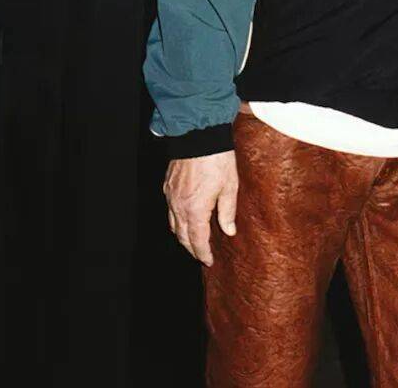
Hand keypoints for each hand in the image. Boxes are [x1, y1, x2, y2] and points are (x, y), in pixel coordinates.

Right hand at [163, 150, 238, 265]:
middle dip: (191, 248)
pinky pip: (170, 210)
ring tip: (193, 240)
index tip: (208, 261)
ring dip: (182, 235)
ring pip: (173, 224)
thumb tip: (229, 231)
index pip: (197, 240)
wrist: (198, 136)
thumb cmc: (217, 159)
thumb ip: (228, 211)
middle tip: (201, 254)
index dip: (203, 253)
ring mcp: (171, 196)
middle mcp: (179, 206)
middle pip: (182, 236)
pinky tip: (184, 218)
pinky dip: (176, 220)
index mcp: (195, 210)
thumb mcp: (229, 186)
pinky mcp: (168, 186)